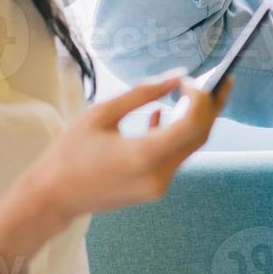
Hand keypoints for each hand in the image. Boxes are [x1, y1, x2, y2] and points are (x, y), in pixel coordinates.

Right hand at [0, 75, 231, 273]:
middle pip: (199, 137)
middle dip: (212, 107)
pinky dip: (175, 135)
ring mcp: (159, 186)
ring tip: (195, 91)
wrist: (52, 197)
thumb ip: (143, 93)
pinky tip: (162, 115)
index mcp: (145, 155)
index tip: (189, 79)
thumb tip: (177, 76)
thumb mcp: (102, 114)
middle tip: (220, 79)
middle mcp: (159, 175)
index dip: (200, 97)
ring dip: (195, 119)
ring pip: (189, 148)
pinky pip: (174, 158)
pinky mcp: (154, 189)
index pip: (192, 124)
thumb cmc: (70, 152)